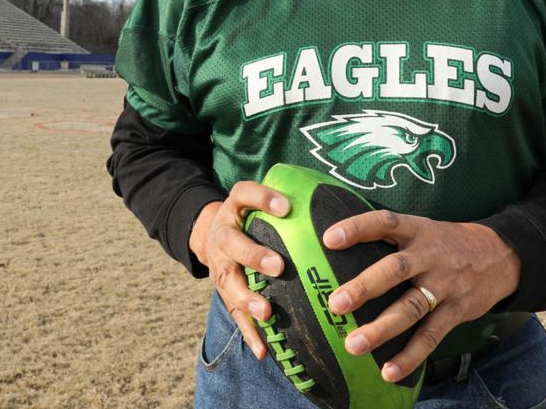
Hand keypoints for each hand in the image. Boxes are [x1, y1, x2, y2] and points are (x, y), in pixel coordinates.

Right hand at [189, 182, 289, 359]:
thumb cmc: (250, 217)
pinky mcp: (222, 290)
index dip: (262, 199)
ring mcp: (219, 264)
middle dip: (254, 255)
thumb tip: (338, 195)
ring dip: (247, 298)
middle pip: (233, 244)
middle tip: (278, 266)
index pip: (244, 194)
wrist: (207, 233)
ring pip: (229, 282)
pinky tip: (263, 350)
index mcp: (234, 208)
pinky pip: (234, 313)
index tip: (286, 207)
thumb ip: (286, 199)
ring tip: (267, 312)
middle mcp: (222, 235)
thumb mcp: (258, 200)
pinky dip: (249, 332)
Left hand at [322, 211, 520, 381]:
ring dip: (382, 328)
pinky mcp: (456, 310)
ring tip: (354, 345)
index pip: (385, 223)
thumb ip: (390, 237)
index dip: (358, 228)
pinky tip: (389, 371)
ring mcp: (444, 284)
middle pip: (395, 269)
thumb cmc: (446, 243)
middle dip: (365, 286)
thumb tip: (337, 246)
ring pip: (411, 307)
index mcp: (417, 230)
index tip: (329, 239)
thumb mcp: (423, 228)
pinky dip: (411, 356)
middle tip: (336, 303)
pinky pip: (431, 335)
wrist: (502, 254)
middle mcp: (429, 256)